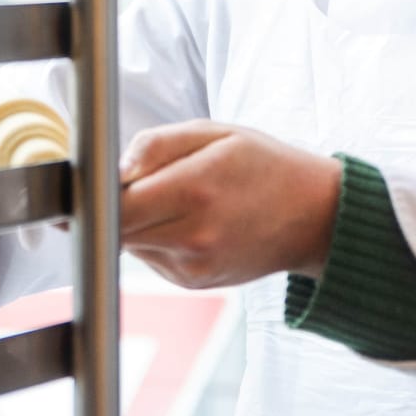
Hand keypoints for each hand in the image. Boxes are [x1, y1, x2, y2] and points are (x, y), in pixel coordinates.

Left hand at [118, 120, 340, 289]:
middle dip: (116, 205)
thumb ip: (156, 144)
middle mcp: (194, 236)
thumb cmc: (263, 165)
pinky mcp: (194, 282)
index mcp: (196, 189)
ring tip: (173, 197)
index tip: (101, 176)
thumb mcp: (213, 132)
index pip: (117, 203)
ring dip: (137, 222)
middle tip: (136, 181)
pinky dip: (155, 238)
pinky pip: (151, 258)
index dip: (101, 190)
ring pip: (131, 244)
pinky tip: (186, 221)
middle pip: (118, 228)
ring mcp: (194, 266)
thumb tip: (115, 169)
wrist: (314, 217)